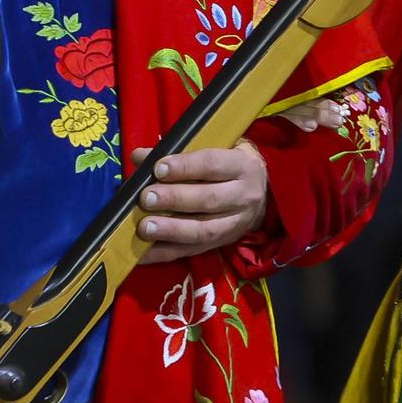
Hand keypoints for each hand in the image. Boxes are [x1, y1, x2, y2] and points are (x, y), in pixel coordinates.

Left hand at [131, 143, 269, 263]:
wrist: (262, 192)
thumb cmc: (228, 165)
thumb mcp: (213, 149)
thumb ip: (177, 152)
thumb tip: (139, 156)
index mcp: (241, 166)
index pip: (212, 165)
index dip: (184, 167)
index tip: (158, 169)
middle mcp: (243, 196)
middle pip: (208, 199)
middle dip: (174, 199)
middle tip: (146, 198)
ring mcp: (234, 224)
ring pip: (203, 229)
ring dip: (171, 230)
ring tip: (145, 228)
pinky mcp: (222, 243)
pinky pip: (193, 250)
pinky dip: (166, 253)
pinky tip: (144, 253)